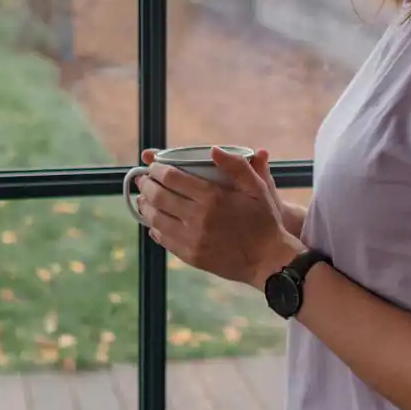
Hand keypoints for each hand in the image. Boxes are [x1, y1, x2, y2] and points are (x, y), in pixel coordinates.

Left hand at [136, 147, 303, 289]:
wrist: (268, 260)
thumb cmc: (264, 221)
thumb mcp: (257, 188)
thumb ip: (236, 166)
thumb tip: (212, 149)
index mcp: (213, 198)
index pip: (173, 178)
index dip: (158, 169)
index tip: (153, 165)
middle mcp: (198, 218)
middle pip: (160, 197)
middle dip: (147, 185)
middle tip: (142, 180)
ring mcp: (193, 239)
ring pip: (157, 219)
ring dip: (146, 206)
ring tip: (143, 199)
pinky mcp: (191, 256)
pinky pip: (165, 240)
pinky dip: (155, 228)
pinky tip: (154, 223)